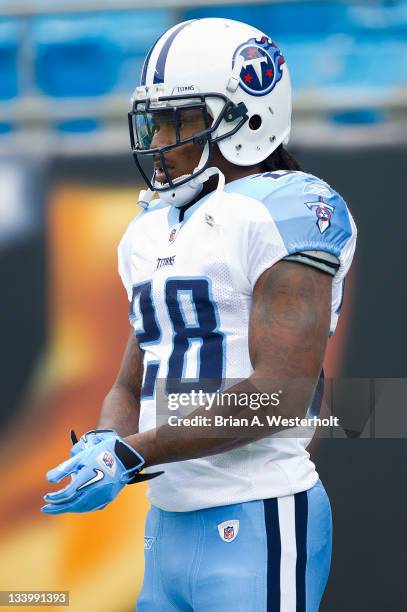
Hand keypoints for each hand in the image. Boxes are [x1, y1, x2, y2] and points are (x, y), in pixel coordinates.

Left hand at [42, 433, 161, 513]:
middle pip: (72, 505)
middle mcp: (94, 491)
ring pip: (82, 508)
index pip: (66, 495)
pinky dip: (81, 507)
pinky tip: (76, 504)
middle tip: (46, 509)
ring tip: (59, 507)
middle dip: (57, 508)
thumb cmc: (101, 453)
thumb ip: (64, 469)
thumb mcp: (81, 457)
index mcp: (86, 480)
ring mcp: (103, 496)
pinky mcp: (108, 497)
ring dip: (69, 508)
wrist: (125, 455)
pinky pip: (92, 507)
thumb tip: (49, 480)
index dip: (54, 498)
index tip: (46, 497)